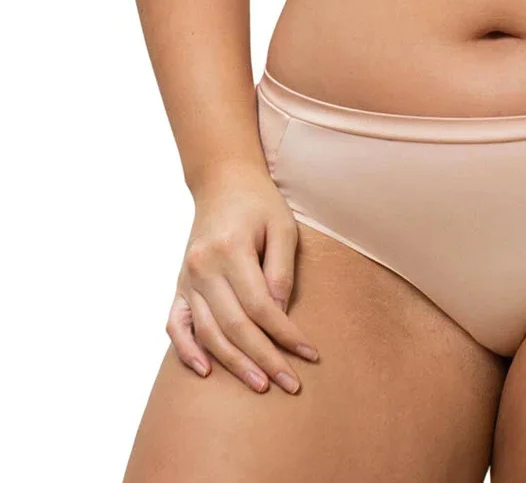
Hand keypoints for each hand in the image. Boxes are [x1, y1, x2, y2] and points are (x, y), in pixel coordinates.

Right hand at [166, 166, 319, 393]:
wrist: (223, 181)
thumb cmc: (259, 204)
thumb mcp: (282, 226)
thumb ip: (281, 270)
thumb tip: (279, 315)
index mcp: (230, 248)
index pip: (260, 306)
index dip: (285, 334)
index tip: (309, 354)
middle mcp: (203, 266)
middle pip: (234, 326)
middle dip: (264, 358)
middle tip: (290, 384)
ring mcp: (186, 277)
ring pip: (208, 332)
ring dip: (234, 363)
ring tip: (260, 385)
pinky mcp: (179, 285)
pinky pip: (176, 325)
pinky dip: (187, 350)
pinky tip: (206, 371)